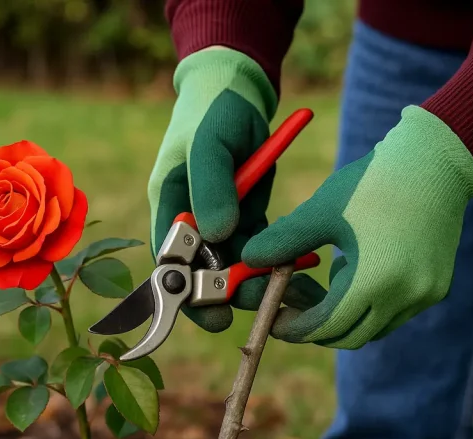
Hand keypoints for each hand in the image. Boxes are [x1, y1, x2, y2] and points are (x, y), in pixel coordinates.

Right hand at [148, 47, 324, 331]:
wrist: (237, 92)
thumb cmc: (213, 112)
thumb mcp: (208, 144)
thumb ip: (210, 187)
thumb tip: (216, 236)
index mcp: (169, 206)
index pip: (170, 260)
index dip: (187, 292)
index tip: (213, 313)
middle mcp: (190, 220)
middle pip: (203, 270)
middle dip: (231, 292)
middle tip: (263, 305)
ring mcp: (218, 221)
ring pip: (234, 263)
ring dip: (260, 280)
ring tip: (293, 295)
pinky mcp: (245, 216)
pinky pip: (259, 246)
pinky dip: (277, 259)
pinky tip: (303, 271)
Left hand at [241, 106, 472, 348]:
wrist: (436, 159)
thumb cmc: (372, 182)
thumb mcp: (319, 212)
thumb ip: (282, 242)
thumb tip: (248, 260)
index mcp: (374, 280)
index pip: (326, 327)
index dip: (295, 328)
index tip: (274, 320)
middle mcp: (405, 297)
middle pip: (350, 336)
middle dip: (317, 327)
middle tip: (293, 305)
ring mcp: (426, 294)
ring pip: (374, 327)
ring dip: (344, 316)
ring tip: (329, 276)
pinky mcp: (437, 286)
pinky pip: (394, 311)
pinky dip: (369, 303)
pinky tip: (357, 267)